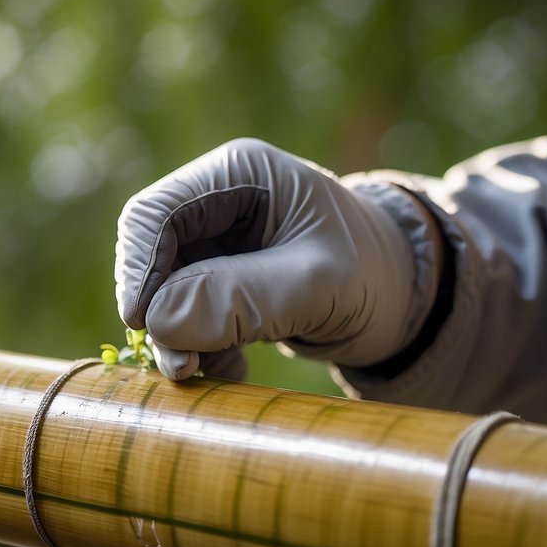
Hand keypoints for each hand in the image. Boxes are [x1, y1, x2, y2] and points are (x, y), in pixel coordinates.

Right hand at [114, 138, 436, 380]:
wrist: (407, 299)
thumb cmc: (373, 275)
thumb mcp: (316, 287)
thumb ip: (240, 298)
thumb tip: (159, 321)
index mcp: (240, 173)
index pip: (156, 213)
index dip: (139, 268)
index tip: (143, 325)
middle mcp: (220, 199)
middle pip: (152, 253)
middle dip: (161, 311)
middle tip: (180, 366)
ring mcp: (218, 241)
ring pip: (164, 290)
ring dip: (179, 337)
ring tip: (211, 373)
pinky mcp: (222, 279)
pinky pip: (185, 314)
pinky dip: (199, 346)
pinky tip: (231, 369)